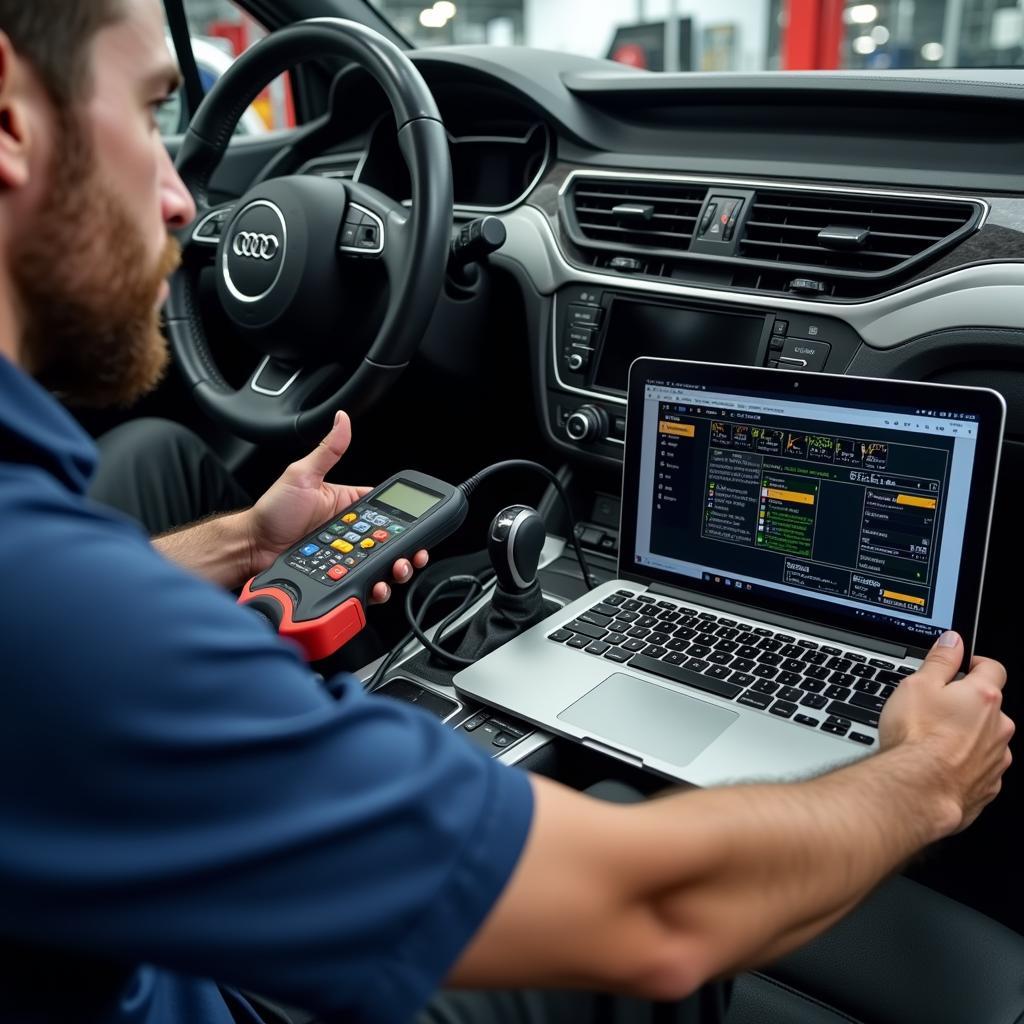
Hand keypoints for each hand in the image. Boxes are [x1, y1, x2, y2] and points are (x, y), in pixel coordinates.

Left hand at [244, 411, 427, 603]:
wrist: (252, 547)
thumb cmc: (273, 511)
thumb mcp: (302, 475)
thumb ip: (328, 450)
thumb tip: (343, 420)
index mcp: (348, 505)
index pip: (386, 511)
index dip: (406, 520)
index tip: (419, 526)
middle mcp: (351, 532)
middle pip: (391, 543)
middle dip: (407, 550)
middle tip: (411, 554)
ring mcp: (346, 557)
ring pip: (382, 565)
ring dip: (395, 570)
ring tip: (396, 570)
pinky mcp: (339, 577)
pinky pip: (363, 583)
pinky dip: (375, 588)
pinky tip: (377, 586)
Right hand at [879, 630, 1012, 832]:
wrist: (917, 789)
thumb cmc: (916, 737)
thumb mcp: (917, 684)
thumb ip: (940, 660)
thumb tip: (953, 641)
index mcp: (984, 697)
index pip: (992, 668)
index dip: (976, 663)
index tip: (961, 666)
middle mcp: (999, 728)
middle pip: (989, 707)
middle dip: (966, 706)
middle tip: (934, 709)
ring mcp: (996, 759)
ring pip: (985, 739)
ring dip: (966, 737)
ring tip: (932, 742)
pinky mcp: (988, 787)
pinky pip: (979, 769)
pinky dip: (963, 765)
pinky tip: (938, 766)